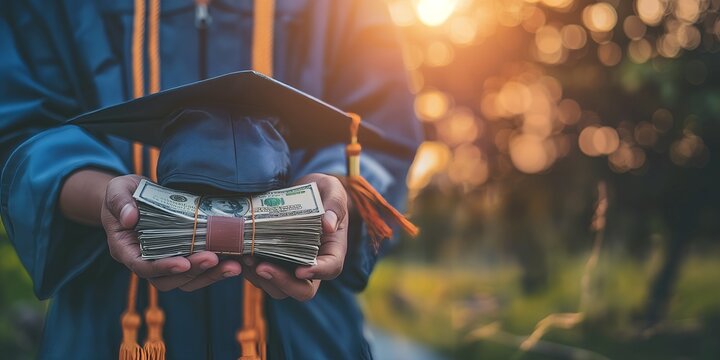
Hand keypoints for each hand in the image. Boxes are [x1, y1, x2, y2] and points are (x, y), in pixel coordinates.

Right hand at [101, 175, 241, 290]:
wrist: (137, 195)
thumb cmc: (125, 193)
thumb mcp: (117, 190)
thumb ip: (120, 202)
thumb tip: (129, 218)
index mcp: (126, 250)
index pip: (143, 267)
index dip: (164, 268)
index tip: (184, 263)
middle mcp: (146, 262)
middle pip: (169, 279)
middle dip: (193, 272)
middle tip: (214, 259)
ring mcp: (166, 262)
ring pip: (187, 280)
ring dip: (211, 275)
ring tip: (233, 266)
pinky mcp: (183, 257)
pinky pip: (199, 271)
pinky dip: (217, 269)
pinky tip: (236, 262)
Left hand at [241, 173, 347, 300]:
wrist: (304, 192)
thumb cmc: (322, 190)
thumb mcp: (332, 190)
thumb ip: (334, 205)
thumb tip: (328, 225)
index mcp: (333, 249)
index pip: (331, 268)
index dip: (317, 272)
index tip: (301, 270)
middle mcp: (313, 265)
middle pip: (302, 289)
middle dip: (282, 282)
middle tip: (262, 267)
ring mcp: (292, 267)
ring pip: (278, 288)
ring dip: (261, 279)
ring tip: (247, 258)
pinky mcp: (274, 263)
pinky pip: (262, 277)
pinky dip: (250, 271)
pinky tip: (239, 255)